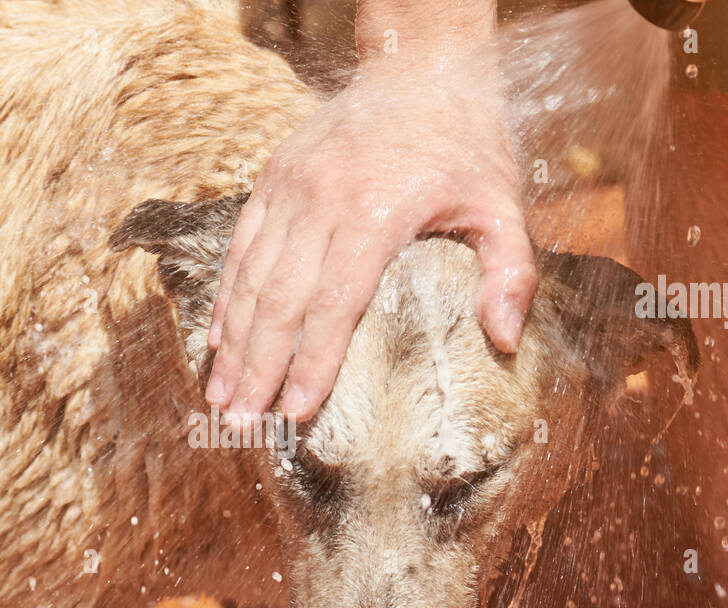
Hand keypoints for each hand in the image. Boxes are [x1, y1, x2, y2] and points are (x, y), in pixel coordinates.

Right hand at [206, 50, 535, 420]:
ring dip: (232, 342)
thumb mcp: (502, 201)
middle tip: (242, 422)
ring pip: (251, 277)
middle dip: (258, 367)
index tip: (297, 411)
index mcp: (376, 212)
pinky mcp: (272, 178)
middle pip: (280, 299)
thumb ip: (510, 271)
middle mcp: (322, 201)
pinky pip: (240, 246)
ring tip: (221, 396)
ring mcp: (290, 187)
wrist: (420, 64)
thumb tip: (503, 340)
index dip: (312, 362)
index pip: (334, 303)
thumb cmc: (465, 142)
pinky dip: (226, 296)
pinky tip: (217, 339)